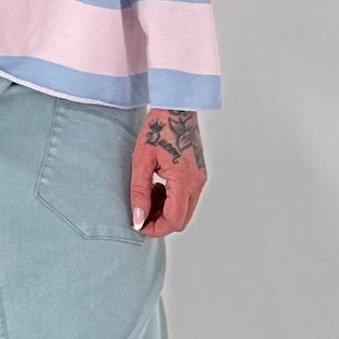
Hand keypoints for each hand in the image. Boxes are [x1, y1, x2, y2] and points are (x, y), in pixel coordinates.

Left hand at [130, 108, 206, 237]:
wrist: (176, 110)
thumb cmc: (158, 130)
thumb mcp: (141, 162)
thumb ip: (139, 193)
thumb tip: (138, 219)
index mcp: (183, 180)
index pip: (173, 220)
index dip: (155, 229)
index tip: (139, 225)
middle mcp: (196, 183)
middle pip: (181, 220)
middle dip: (160, 222)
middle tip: (140, 212)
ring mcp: (200, 179)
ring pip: (184, 211)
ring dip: (165, 211)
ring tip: (147, 194)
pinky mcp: (198, 175)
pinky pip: (187, 199)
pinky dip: (172, 201)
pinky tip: (157, 187)